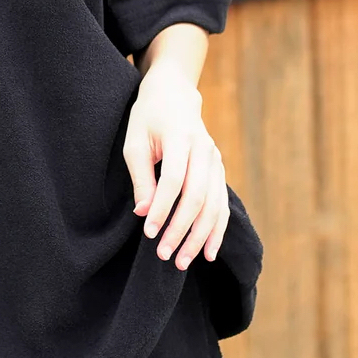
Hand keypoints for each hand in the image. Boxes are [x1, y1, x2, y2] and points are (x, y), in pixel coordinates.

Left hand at [122, 59, 228, 269]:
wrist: (175, 95)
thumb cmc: (148, 118)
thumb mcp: (135, 141)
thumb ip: (141, 176)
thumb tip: (144, 213)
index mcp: (180, 137)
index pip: (174, 180)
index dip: (163, 208)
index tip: (149, 232)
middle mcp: (203, 149)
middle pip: (197, 196)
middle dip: (181, 229)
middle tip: (165, 254)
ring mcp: (215, 160)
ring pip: (214, 204)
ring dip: (200, 236)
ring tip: (183, 261)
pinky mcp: (219, 170)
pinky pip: (222, 205)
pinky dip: (217, 230)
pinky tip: (209, 252)